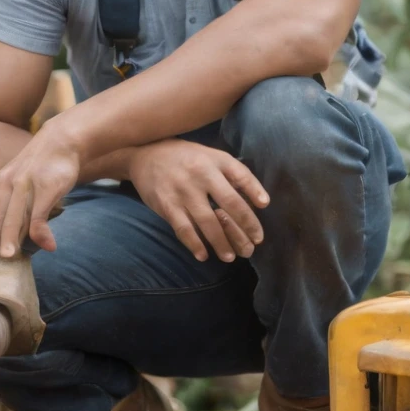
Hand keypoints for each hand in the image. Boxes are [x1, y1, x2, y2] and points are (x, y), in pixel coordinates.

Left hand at [0, 120, 80, 257]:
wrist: (61, 141)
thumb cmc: (36, 167)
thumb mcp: (14, 181)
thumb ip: (2, 204)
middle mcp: (10, 183)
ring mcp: (28, 185)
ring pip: (16, 217)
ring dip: (13, 239)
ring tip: (13, 257)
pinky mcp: (47, 187)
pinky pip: (41, 214)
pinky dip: (43, 234)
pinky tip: (49, 245)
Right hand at [127, 140, 268, 262]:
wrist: (145, 154)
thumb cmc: (185, 158)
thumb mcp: (209, 156)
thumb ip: (230, 173)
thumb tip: (256, 200)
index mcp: (215, 160)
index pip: (241, 175)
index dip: (254, 190)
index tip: (265, 206)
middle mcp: (201, 173)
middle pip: (230, 202)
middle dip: (246, 225)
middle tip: (254, 243)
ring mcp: (183, 190)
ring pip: (208, 221)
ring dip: (221, 242)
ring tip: (230, 257)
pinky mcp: (166, 204)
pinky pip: (184, 228)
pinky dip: (194, 244)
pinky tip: (203, 255)